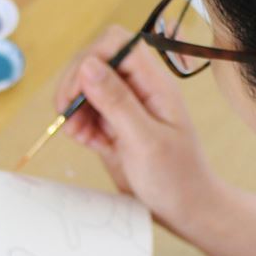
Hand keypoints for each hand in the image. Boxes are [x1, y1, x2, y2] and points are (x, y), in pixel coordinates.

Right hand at [55, 25, 222, 240]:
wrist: (187, 212)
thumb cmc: (177, 179)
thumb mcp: (145, 141)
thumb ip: (117, 102)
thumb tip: (88, 64)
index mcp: (154, 84)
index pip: (116, 44)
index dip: (90, 59)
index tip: (77, 92)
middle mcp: (139, 90)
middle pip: (95, 61)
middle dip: (75, 85)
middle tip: (68, 116)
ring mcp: (126, 108)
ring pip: (87, 88)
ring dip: (74, 107)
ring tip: (77, 134)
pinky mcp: (115, 127)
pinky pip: (87, 113)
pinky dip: (78, 124)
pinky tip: (85, 142)